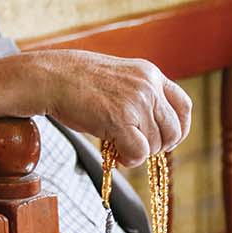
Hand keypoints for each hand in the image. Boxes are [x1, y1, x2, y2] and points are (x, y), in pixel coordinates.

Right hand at [0, 47, 191, 167]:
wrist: (48, 77)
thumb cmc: (75, 81)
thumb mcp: (116, 78)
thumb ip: (138, 95)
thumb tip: (154, 127)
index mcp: (149, 73)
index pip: (183, 106)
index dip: (179, 128)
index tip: (168, 140)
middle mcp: (147, 85)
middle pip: (172, 129)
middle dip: (158, 146)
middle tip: (136, 149)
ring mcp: (136, 101)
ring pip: (154, 144)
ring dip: (137, 152)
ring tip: (116, 147)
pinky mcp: (121, 119)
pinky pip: (139, 153)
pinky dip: (129, 159)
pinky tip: (114, 153)